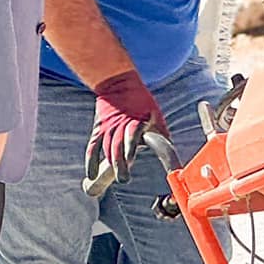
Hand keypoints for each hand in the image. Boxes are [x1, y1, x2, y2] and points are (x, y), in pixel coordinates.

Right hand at [87, 70, 168, 190]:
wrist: (118, 84)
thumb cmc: (140, 100)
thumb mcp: (154, 112)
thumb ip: (161, 131)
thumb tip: (172, 147)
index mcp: (135, 120)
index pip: (131, 135)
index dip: (129, 148)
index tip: (130, 160)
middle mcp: (119, 124)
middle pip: (117, 146)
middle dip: (120, 163)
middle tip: (124, 179)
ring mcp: (107, 127)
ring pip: (106, 147)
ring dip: (110, 164)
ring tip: (116, 178)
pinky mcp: (98, 129)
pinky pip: (93, 146)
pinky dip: (91, 161)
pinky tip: (92, 175)